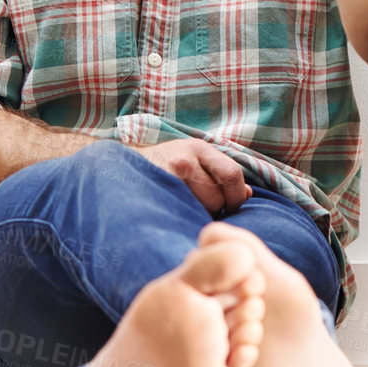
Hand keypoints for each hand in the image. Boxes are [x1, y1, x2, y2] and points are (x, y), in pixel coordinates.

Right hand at [134, 138, 252, 216]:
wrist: (118, 166)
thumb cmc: (163, 166)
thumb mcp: (193, 160)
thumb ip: (221, 174)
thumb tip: (248, 195)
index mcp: (199, 148)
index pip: (232, 174)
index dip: (237, 196)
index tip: (232, 208)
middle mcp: (184, 158)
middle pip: (216, 196)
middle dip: (216, 210)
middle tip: (204, 213)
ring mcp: (167, 175)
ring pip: (199, 208)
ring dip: (199, 216)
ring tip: (187, 211)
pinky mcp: (154, 190)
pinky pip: (181, 212)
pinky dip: (183, 218)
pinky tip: (177, 215)